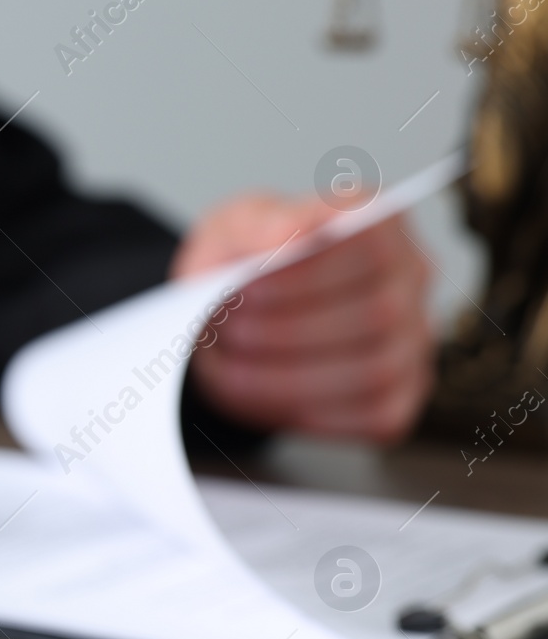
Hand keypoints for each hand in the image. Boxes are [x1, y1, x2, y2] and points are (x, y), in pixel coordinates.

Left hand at [172, 194, 432, 442]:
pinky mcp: (399, 397)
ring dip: (289, 373)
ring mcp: (413, 341)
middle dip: (288, 328)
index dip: (309, 270)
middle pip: (379, 312)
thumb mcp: (233, 228)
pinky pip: (372, 415)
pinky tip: (260, 389)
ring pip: (375, 370)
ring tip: (232, 360)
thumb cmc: (242, 261)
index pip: (374, 242)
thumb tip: (288, 232)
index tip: (248, 285)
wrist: (229, 315)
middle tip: (226, 328)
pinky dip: (306, 409)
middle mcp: (410, 279)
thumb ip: (259, 224)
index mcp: (380, 223)